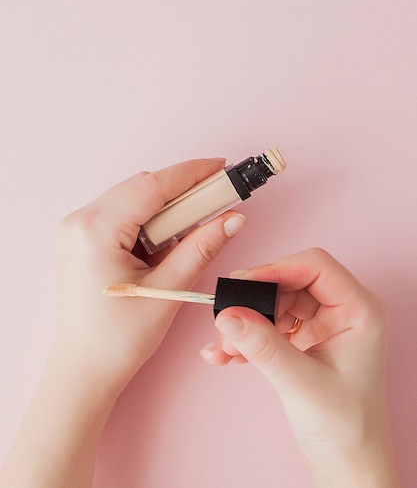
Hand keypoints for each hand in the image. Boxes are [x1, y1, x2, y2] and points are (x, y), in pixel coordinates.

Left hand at [54, 158, 246, 394]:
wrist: (83, 371)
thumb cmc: (116, 340)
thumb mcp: (167, 290)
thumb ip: (201, 247)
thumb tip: (232, 219)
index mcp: (96, 229)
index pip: (153, 185)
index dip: (192, 173)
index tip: (221, 168)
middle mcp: (81, 221)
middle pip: (143, 187)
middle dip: (183, 192)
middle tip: (218, 202)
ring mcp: (78, 229)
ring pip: (133, 198)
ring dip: (166, 208)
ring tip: (193, 229)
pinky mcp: (82, 239)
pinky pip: (122, 214)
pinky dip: (149, 220)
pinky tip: (166, 241)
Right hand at [200, 248, 400, 486]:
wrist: (346, 464)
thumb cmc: (346, 428)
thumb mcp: (302, 384)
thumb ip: (263, 346)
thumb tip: (229, 314)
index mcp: (358, 311)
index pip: (314, 267)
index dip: (276, 270)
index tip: (242, 284)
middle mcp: (342, 311)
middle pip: (288, 283)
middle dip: (254, 303)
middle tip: (225, 322)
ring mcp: (322, 324)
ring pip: (275, 303)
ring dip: (246, 322)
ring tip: (223, 348)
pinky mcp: (305, 339)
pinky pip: (270, 324)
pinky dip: (248, 337)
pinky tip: (228, 355)